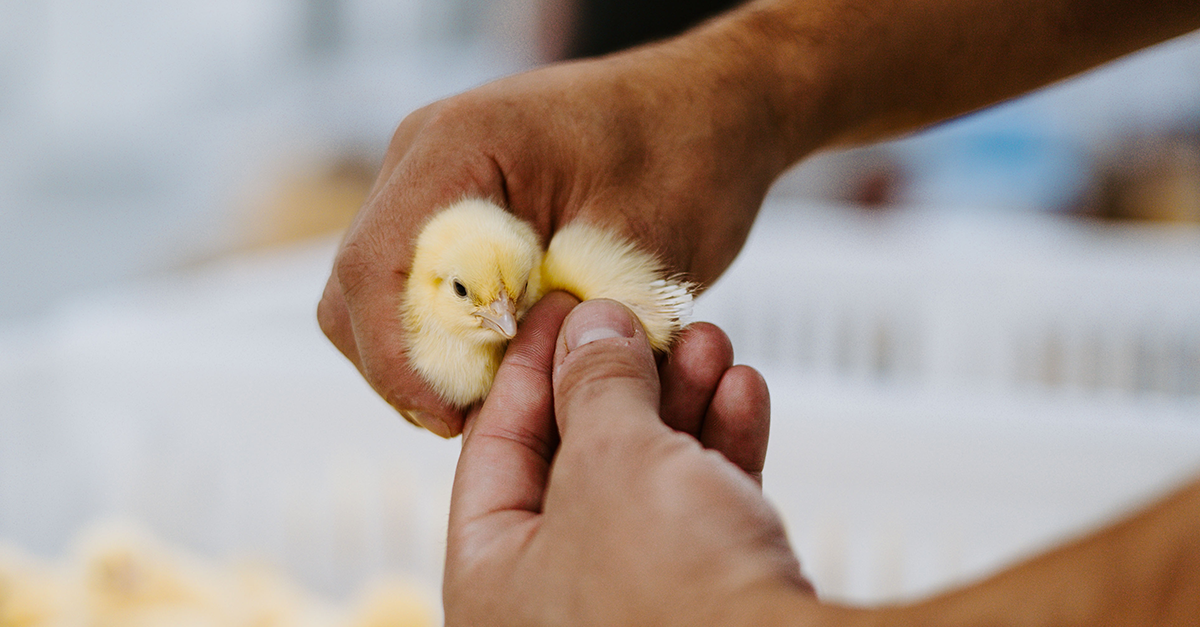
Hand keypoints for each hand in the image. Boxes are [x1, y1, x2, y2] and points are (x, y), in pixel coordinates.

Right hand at [316, 35, 790, 435]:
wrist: (714, 109)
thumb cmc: (689, 156)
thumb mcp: (636, 252)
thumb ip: (565, 324)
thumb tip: (504, 401)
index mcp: (458, 147)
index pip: (375, 269)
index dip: (398, 359)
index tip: (449, 417)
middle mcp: (426, 156)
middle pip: (358, 287)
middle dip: (403, 364)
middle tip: (468, 418)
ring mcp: (435, 178)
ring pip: (380, 292)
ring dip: (423, 352)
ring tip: (488, 398)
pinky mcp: (458, 206)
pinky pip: (419, 284)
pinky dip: (447, 332)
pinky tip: (502, 363)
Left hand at [442, 294, 816, 625]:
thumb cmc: (673, 592)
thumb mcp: (614, 460)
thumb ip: (595, 384)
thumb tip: (591, 326)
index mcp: (493, 582)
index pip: (493, 448)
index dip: (530, 365)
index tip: (562, 302)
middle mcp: (553, 602)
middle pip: (577, 458)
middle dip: (622, 380)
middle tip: (647, 317)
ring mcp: (630, 608)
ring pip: (647, 480)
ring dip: (681, 403)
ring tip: (710, 341)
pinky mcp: (701, 608)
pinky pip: (699, 514)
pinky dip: (719, 452)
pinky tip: (743, 393)